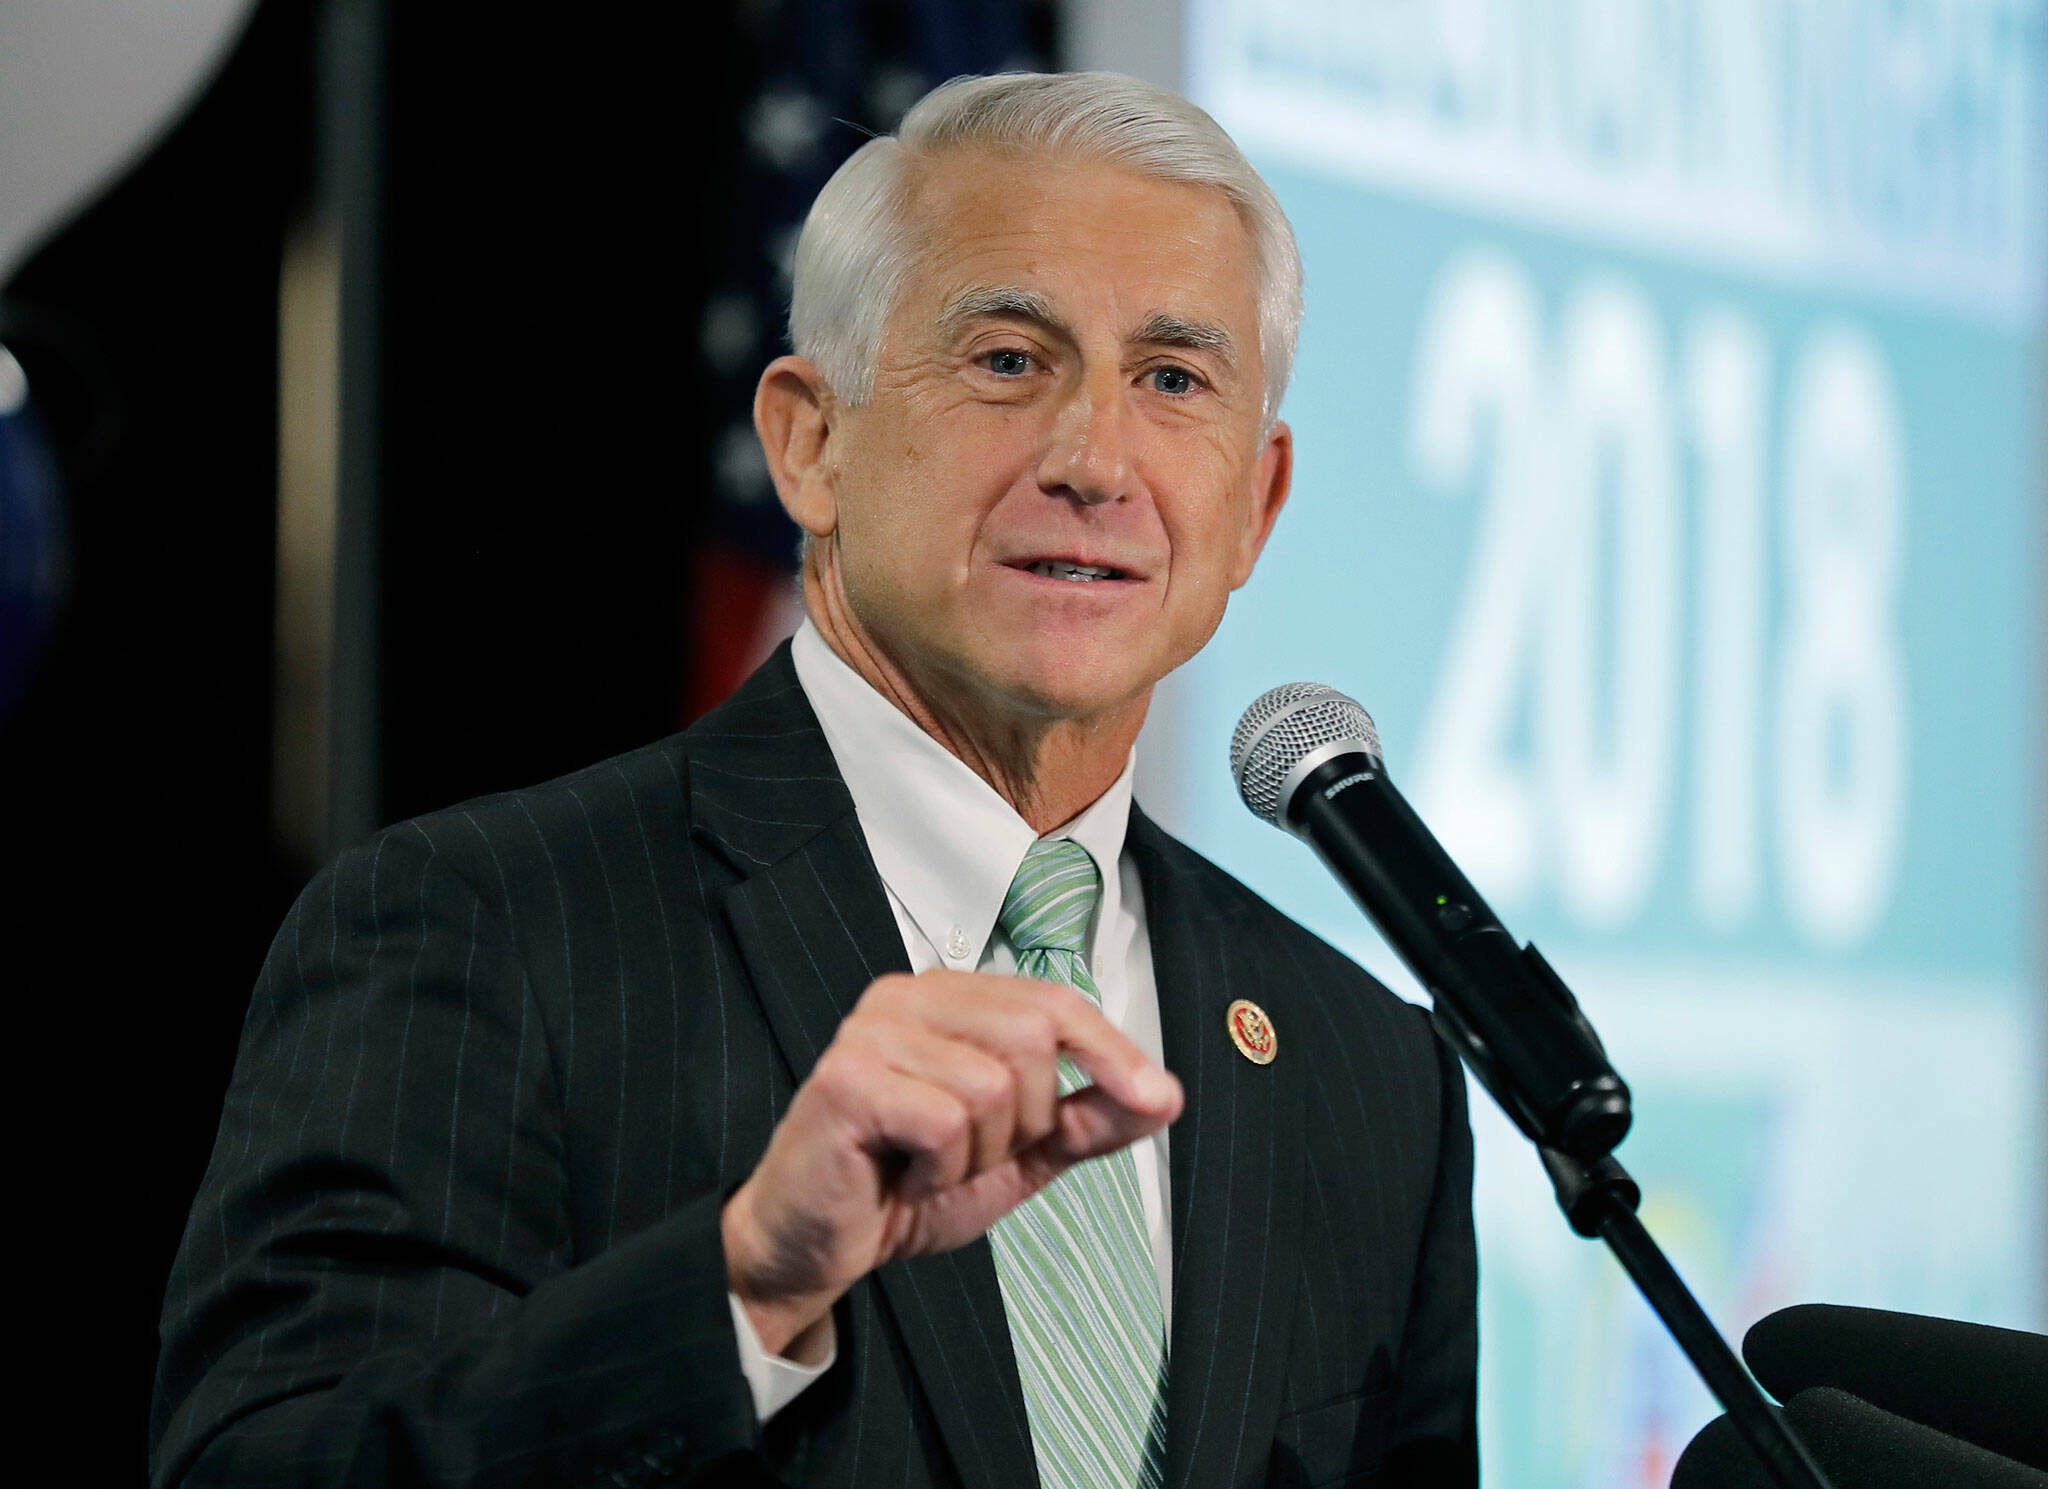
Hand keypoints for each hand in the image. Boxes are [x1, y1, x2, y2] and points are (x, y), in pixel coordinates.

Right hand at [720, 969, 1182, 1355]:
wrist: (814, 1247)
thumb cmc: (902, 1190)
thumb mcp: (1015, 1158)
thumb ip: (1084, 1122)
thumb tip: (1165, 1096)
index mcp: (946, 997)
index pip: (1052, 1001)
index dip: (1111, 1049)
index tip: (1158, 1097)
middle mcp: (905, 996)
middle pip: (1032, 1034)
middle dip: (1028, 1118)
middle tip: (975, 1155)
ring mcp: (870, 1031)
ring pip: (993, 1084)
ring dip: (979, 1153)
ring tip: (931, 1168)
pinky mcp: (847, 1078)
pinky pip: (947, 1120)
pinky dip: (941, 1170)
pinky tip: (903, 1177)